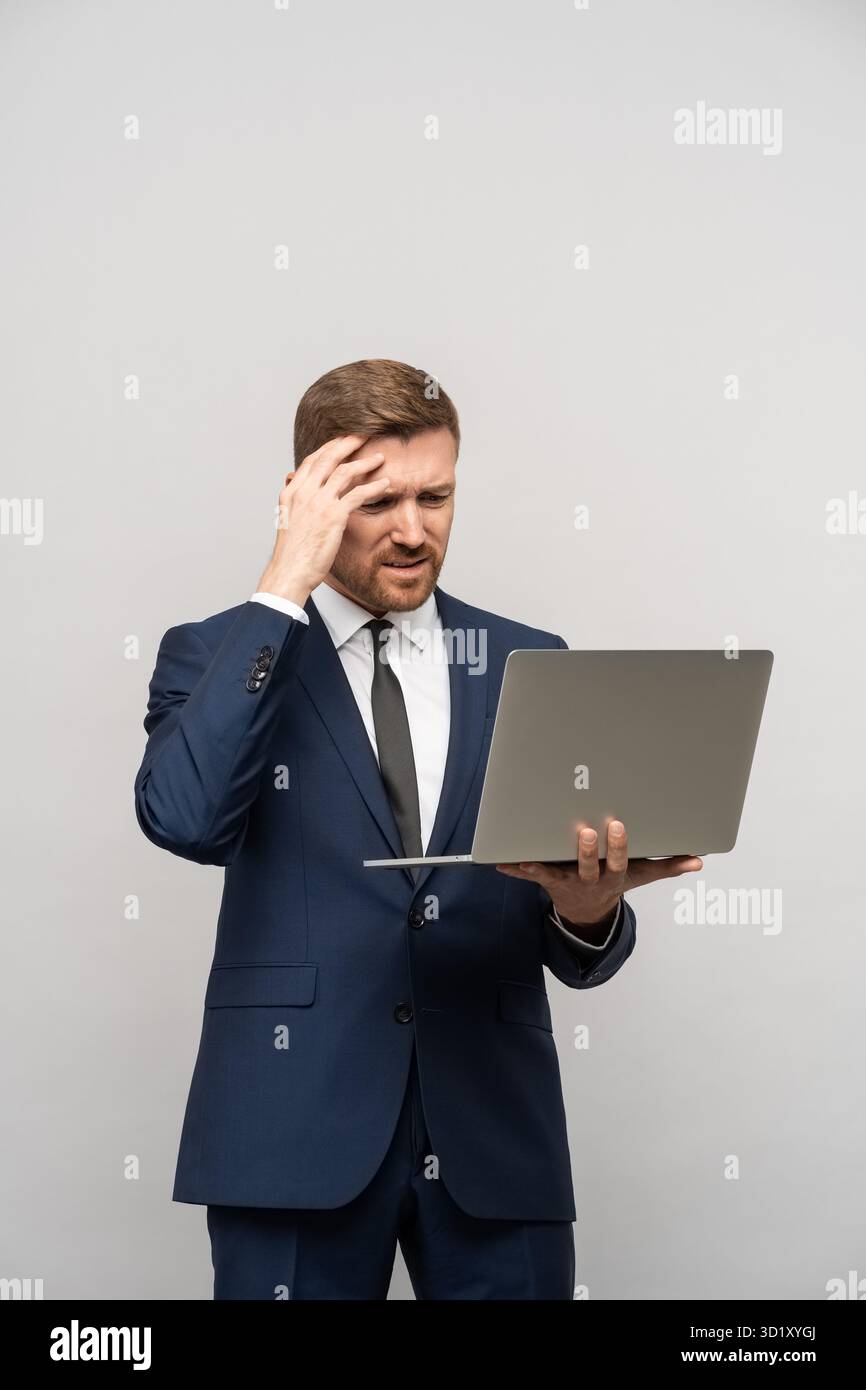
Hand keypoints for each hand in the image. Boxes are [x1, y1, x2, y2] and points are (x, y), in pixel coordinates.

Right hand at [255, 434, 390, 605]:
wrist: (289, 572)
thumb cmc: (292, 553)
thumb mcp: (289, 522)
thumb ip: (297, 505)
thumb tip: (300, 495)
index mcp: (291, 492)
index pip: (311, 461)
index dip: (328, 448)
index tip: (342, 442)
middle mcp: (303, 492)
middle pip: (328, 458)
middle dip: (347, 443)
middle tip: (363, 435)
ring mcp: (318, 503)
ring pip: (344, 472)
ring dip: (364, 462)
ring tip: (379, 458)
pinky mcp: (333, 516)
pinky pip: (357, 494)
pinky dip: (373, 487)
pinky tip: (385, 485)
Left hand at [496, 821, 701, 930]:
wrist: (588, 912)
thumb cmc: (615, 881)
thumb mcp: (643, 876)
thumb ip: (669, 866)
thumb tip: (698, 860)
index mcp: (613, 875)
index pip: (619, 861)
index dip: (618, 846)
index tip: (617, 825)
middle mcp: (590, 879)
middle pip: (587, 865)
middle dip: (586, 850)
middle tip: (586, 831)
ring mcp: (567, 881)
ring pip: (553, 873)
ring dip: (541, 864)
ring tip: (528, 856)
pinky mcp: (547, 881)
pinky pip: (529, 876)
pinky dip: (515, 869)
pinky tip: (499, 862)